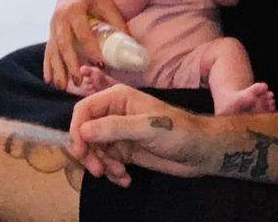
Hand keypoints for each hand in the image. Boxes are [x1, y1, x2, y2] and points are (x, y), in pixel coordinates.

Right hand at [44, 0, 127, 89]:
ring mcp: (53, 25)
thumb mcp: (107, 4)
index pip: (83, 32)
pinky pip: (48, 50)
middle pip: (64, 44)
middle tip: (78, 81)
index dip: (91, 48)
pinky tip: (49, 79)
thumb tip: (130, 46)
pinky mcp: (50, 31)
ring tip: (62, 86)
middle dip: (70, 64)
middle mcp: (60, 18)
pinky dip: (48, 65)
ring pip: (53, 50)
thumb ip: (117, 24)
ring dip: (57, 69)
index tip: (101, 64)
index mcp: (75, 9)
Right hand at [68, 84, 214, 186]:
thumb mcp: (147, 128)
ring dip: (102, 165)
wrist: (201, 151)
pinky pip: (106, 162)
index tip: (80, 152)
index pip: (84, 109)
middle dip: (89, 153)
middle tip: (99, 170)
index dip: (76, 130)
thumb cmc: (179, 131)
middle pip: (84, 132)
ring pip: (94, 150)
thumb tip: (82, 131)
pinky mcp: (124, 150)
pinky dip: (111, 173)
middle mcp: (114, 114)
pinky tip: (125, 179)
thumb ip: (114, 128)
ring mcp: (118, 133)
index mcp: (117, 98)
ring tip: (120, 173)